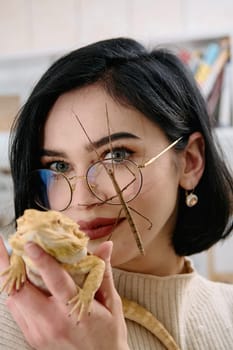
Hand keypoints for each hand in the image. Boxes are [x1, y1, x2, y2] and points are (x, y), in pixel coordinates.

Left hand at [0, 237, 128, 349]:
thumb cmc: (108, 334)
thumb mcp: (111, 303)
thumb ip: (103, 272)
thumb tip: (106, 246)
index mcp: (73, 310)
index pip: (54, 280)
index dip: (41, 259)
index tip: (30, 243)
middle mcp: (51, 322)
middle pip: (20, 292)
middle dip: (8, 266)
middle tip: (3, 244)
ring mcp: (38, 332)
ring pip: (14, 300)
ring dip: (10, 277)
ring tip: (8, 257)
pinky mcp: (32, 337)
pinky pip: (17, 310)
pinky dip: (16, 292)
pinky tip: (18, 279)